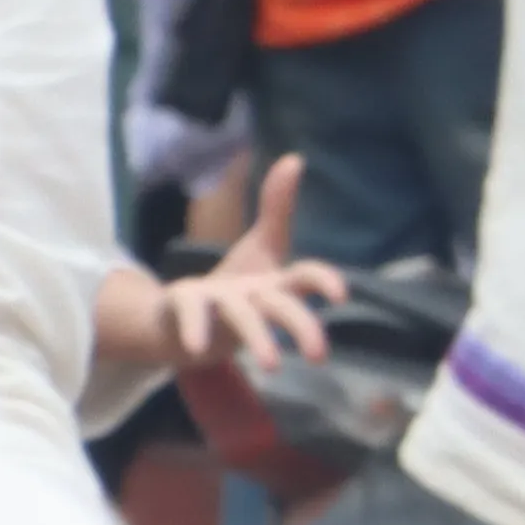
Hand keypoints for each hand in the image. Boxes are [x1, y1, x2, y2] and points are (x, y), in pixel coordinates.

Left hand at [152, 155, 350, 373]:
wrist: (185, 332)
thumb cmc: (237, 290)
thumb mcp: (260, 246)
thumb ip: (278, 206)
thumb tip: (296, 158)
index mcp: (275, 286)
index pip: (306, 279)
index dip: (324, 282)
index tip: (340, 294)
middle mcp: (255, 304)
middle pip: (283, 311)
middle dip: (302, 327)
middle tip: (318, 354)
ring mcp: (223, 318)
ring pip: (246, 324)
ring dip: (260, 340)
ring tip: (271, 366)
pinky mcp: (188, 324)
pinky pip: (192, 323)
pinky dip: (194, 330)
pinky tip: (195, 347)